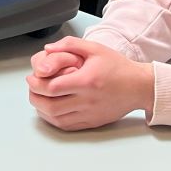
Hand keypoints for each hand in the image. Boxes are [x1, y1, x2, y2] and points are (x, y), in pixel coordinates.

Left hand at [26, 36, 154, 131]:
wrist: (138, 86)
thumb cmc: (117, 67)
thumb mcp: (95, 48)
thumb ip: (70, 45)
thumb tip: (48, 49)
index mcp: (87, 81)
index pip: (53, 88)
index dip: (37, 84)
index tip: (32, 77)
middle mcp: (88, 101)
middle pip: (51, 106)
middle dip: (35, 97)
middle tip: (31, 88)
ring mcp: (90, 114)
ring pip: (57, 119)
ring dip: (41, 110)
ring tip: (38, 98)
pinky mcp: (92, 122)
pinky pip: (67, 126)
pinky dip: (53, 120)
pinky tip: (49, 110)